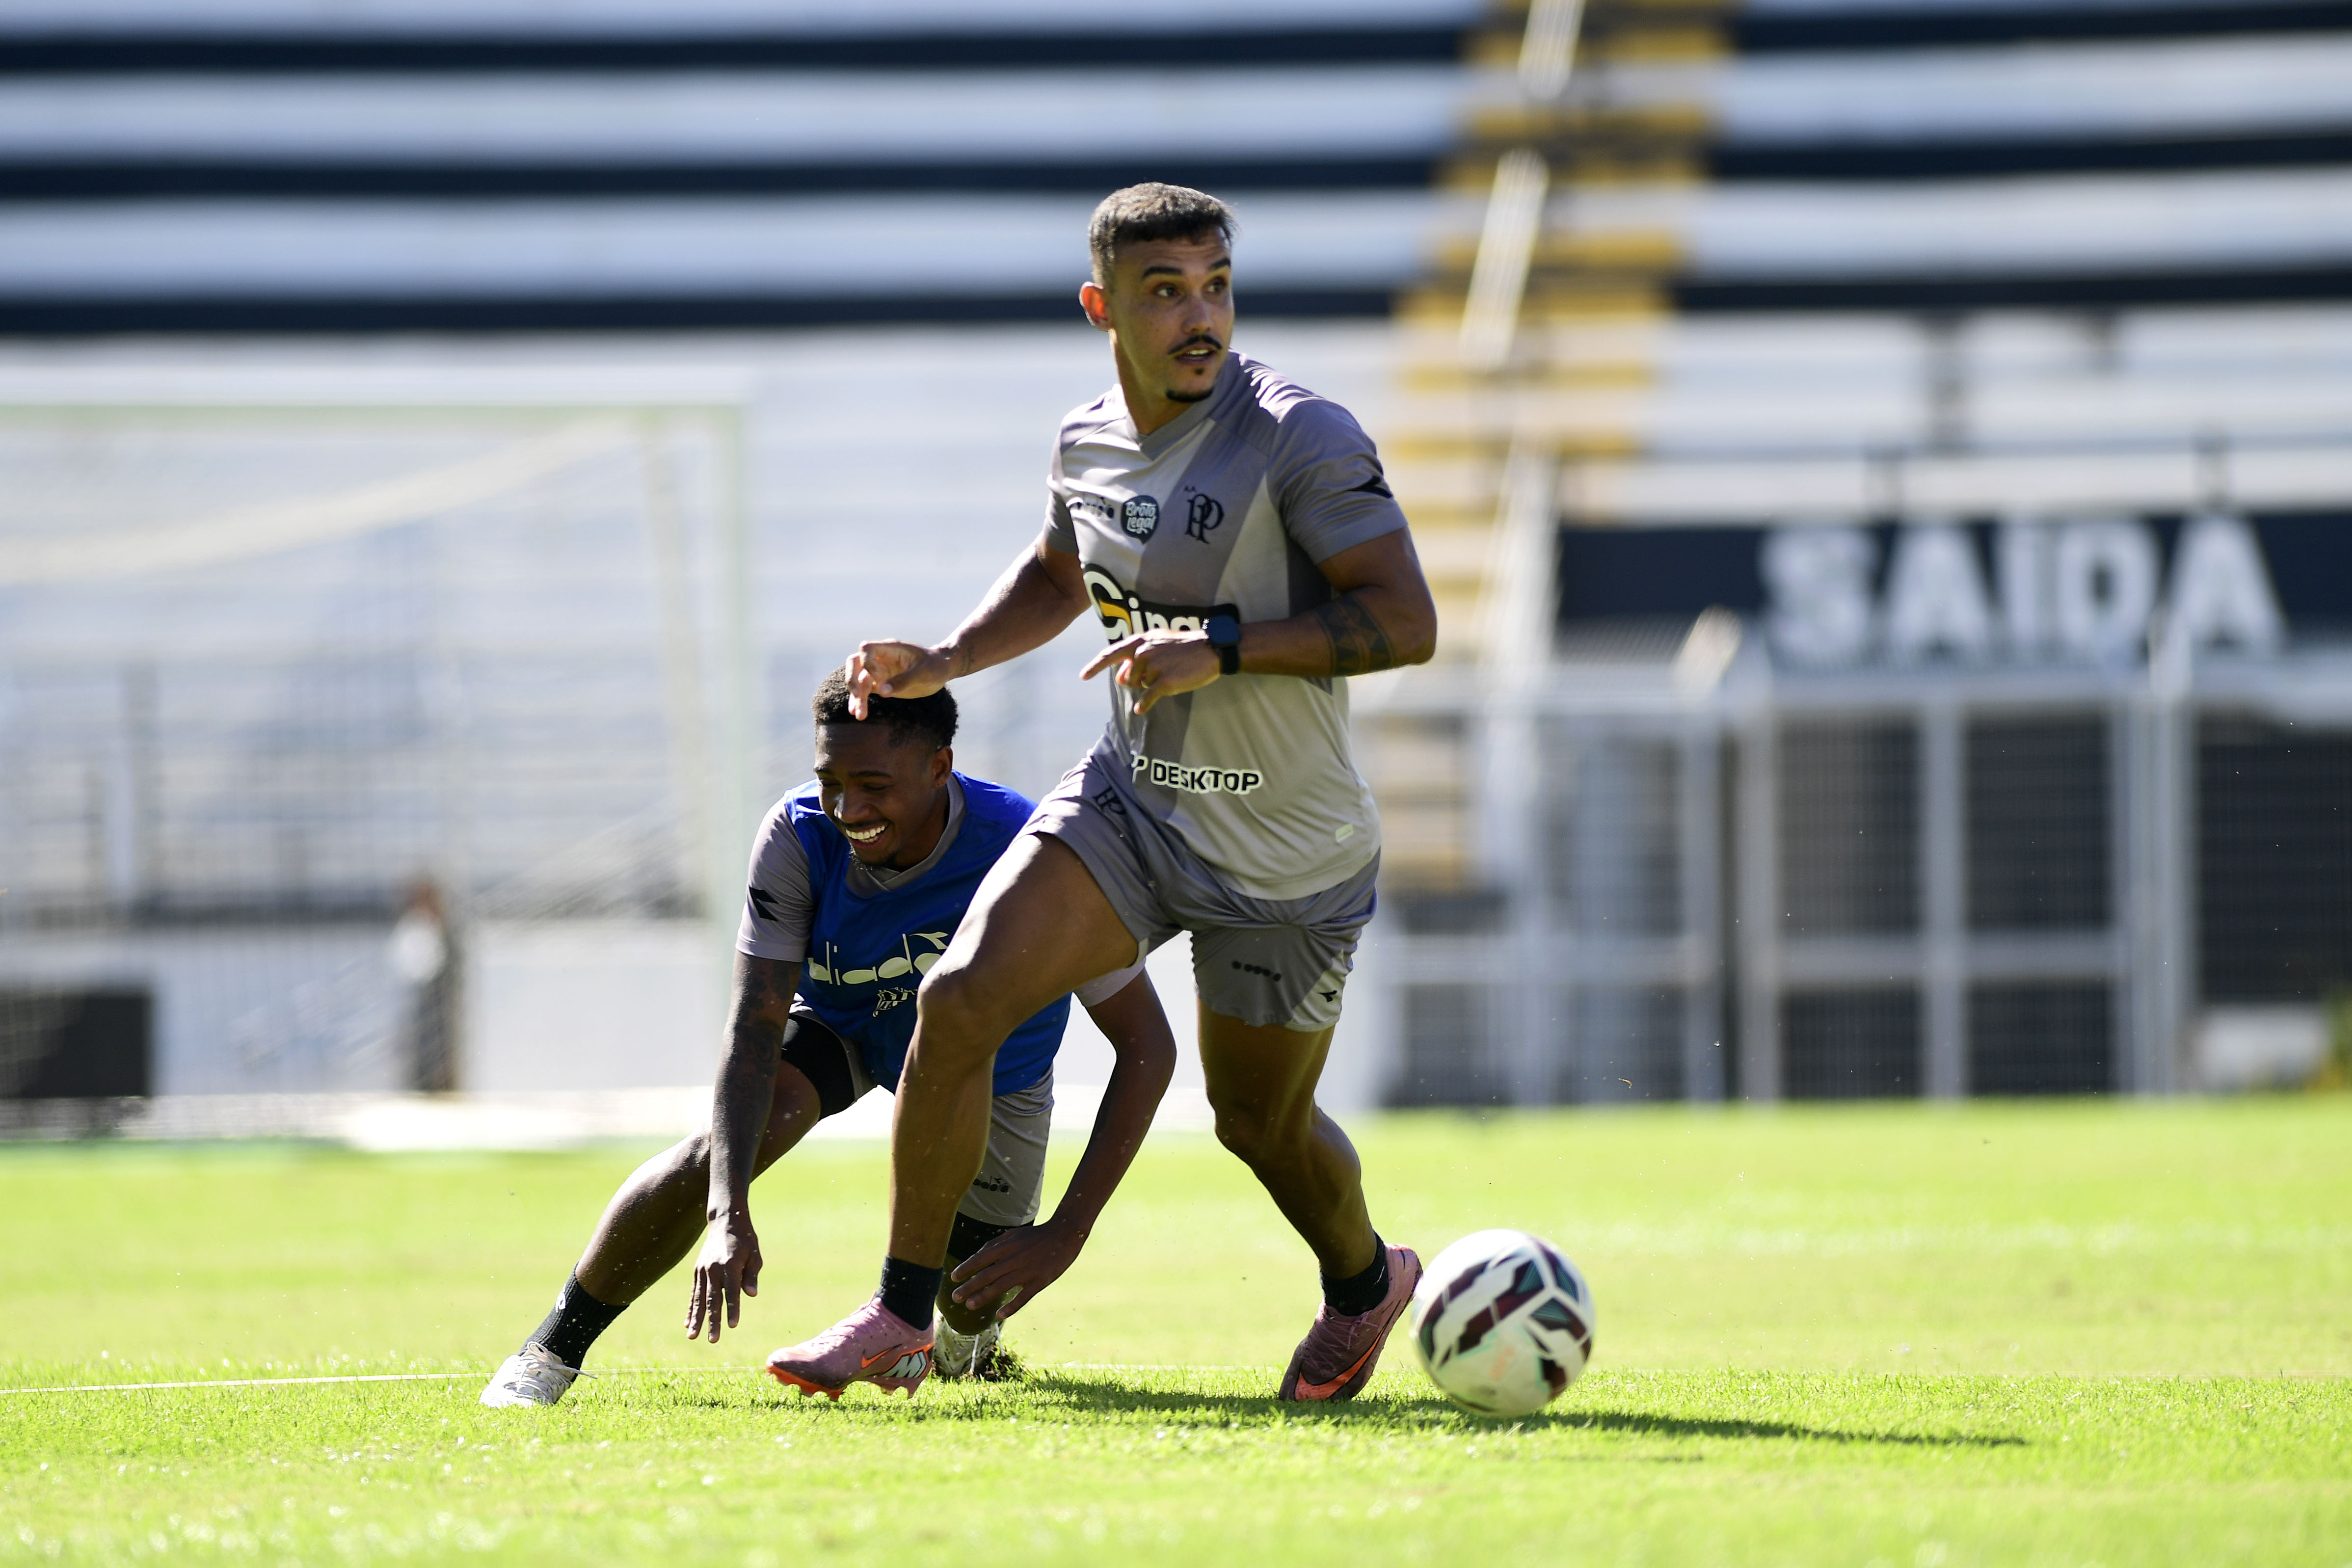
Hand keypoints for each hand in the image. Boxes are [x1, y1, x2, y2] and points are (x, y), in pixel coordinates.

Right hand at [685, 1209, 760, 1342]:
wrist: (725, 1220)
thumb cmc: (745, 1239)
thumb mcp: (754, 1254)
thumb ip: (751, 1275)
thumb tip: (751, 1295)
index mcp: (731, 1264)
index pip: (732, 1291)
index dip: (733, 1308)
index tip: (733, 1325)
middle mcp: (714, 1268)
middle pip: (713, 1299)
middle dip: (712, 1320)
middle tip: (713, 1340)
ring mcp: (703, 1270)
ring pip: (699, 1298)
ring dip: (697, 1319)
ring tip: (693, 1336)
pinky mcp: (697, 1271)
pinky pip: (693, 1293)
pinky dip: (690, 1309)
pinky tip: (688, 1324)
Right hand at [844, 640, 950, 718]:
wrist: (941, 670)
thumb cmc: (934, 666)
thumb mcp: (923, 673)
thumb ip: (903, 681)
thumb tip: (881, 692)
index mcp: (891, 649)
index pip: (867, 649)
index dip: (868, 663)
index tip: (879, 677)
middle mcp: (881, 658)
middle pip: (855, 662)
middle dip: (852, 678)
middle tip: (858, 694)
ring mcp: (879, 671)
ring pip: (859, 680)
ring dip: (857, 696)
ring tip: (859, 715)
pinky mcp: (880, 684)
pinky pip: (865, 691)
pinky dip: (860, 701)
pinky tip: (857, 714)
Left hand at [947, 1217, 1087, 1320]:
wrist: (1065, 1234)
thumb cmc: (1037, 1235)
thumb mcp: (1014, 1234)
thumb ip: (995, 1244)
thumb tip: (977, 1255)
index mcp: (1007, 1246)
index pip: (981, 1258)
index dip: (966, 1268)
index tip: (953, 1278)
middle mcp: (1014, 1258)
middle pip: (987, 1275)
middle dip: (969, 1286)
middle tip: (955, 1297)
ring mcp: (1027, 1271)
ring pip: (1001, 1286)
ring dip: (984, 1296)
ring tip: (969, 1305)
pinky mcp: (1040, 1281)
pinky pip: (1023, 1297)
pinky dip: (1012, 1306)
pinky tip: (1000, 1315)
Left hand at [1080, 631, 1218, 714]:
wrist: (1212, 649)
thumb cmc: (1185, 647)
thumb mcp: (1159, 643)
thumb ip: (1137, 657)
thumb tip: (1120, 678)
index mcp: (1141, 640)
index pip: (1111, 654)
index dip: (1095, 666)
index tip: (1083, 676)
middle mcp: (1143, 651)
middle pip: (1127, 677)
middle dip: (1138, 680)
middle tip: (1161, 672)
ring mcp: (1154, 666)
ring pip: (1140, 686)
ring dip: (1151, 685)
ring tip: (1171, 674)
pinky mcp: (1165, 681)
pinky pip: (1147, 698)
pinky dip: (1144, 704)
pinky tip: (1142, 708)